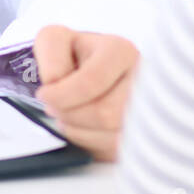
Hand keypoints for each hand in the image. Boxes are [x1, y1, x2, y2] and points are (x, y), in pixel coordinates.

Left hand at [32, 26, 138, 160]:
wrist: (85, 75)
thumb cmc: (71, 58)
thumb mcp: (53, 40)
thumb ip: (50, 52)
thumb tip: (56, 83)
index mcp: (121, 51)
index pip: (92, 81)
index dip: (62, 94)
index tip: (44, 95)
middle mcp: (143, 80)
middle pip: (106, 114)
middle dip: (71, 115)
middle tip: (55, 109)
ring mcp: (149, 110)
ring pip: (112, 137)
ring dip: (79, 131)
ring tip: (70, 116)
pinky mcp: (144, 137)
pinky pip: (115, 153)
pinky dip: (91, 145)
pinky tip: (85, 128)